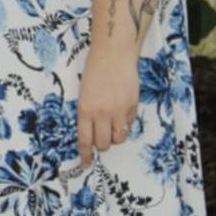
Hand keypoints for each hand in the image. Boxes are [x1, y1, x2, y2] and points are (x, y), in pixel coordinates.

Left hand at [77, 47, 137, 166]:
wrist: (113, 53)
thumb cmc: (94, 71)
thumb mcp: (84, 93)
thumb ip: (87, 113)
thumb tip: (92, 134)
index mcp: (85, 109)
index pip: (85, 140)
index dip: (86, 154)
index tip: (86, 162)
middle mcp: (101, 112)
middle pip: (103, 144)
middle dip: (102, 145)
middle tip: (102, 138)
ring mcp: (118, 110)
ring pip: (119, 138)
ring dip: (115, 136)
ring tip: (112, 124)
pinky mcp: (132, 106)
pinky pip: (129, 125)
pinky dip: (125, 123)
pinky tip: (121, 112)